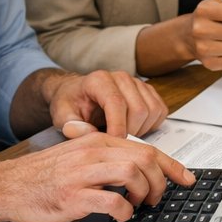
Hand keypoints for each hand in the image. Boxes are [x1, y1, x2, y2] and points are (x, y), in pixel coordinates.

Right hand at [0, 132, 194, 221]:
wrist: (6, 186)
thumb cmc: (42, 176)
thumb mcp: (78, 156)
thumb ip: (106, 158)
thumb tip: (140, 171)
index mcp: (97, 141)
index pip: (145, 148)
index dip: (172, 165)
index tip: (188, 178)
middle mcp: (92, 152)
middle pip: (144, 159)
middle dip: (161, 181)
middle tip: (157, 198)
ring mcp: (82, 173)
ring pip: (132, 174)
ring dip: (144, 193)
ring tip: (138, 205)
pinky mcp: (73, 195)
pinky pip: (111, 201)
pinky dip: (124, 211)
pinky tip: (120, 215)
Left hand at [47, 70, 167, 136]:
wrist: (76, 94)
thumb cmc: (71, 103)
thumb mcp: (62, 115)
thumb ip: (71, 125)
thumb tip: (84, 132)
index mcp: (99, 80)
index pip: (117, 103)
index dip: (118, 127)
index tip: (113, 143)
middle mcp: (121, 78)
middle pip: (139, 109)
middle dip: (130, 132)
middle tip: (117, 143)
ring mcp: (137, 83)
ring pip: (152, 111)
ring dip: (142, 129)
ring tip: (124, 135)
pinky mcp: (148, 91)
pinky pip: (160, 110)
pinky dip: (151, 125)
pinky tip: (134, 128)